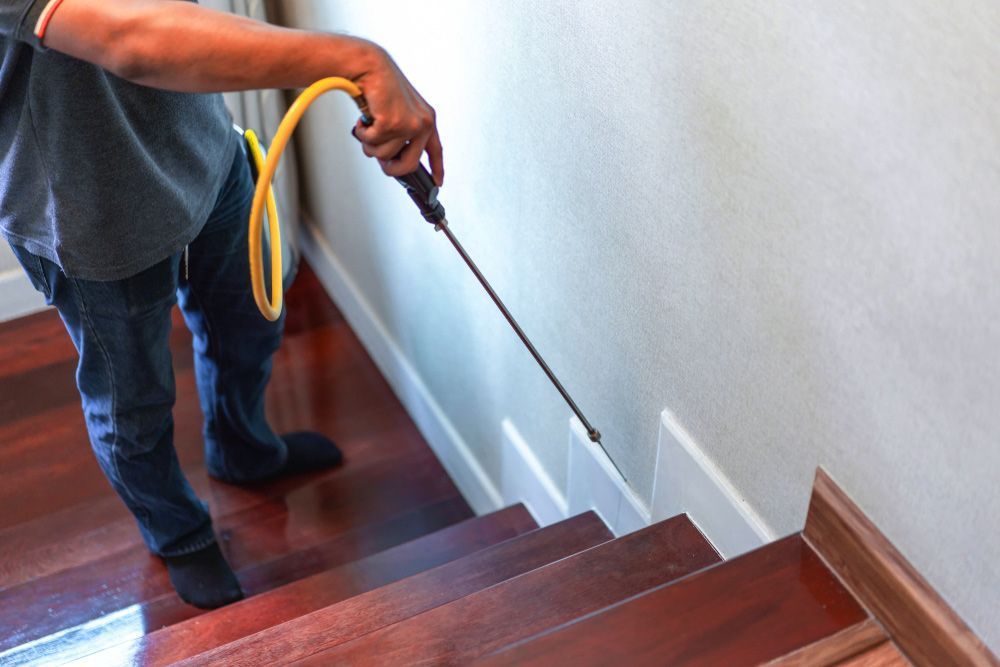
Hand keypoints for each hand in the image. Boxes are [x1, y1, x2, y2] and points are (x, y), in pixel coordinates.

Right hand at [351, 47, 443, 185]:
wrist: (370, 66)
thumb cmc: (380, 88)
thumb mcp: (397, 113)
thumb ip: (401, 136)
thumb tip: (392, 160)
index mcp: (427, 119)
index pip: (436, 151)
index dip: (437, 169)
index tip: (438, 183)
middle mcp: (423, 123)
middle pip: (408, 166)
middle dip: (390, 168)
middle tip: (381, 159)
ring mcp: (410, 124)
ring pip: (384, 155)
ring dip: (370, 144)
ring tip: (369, 125)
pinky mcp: (393, 124)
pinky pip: (372, 144)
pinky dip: (363, 133)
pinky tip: (365, 119)